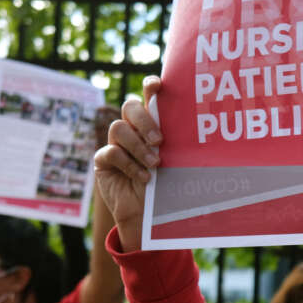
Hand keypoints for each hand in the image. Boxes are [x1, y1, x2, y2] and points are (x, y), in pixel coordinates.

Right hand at [93, 77, 161, 250]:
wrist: (151, 216)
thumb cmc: (170, 187)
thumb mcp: (177, 163)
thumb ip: (178, 144)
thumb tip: (198, 127)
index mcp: (152, 125)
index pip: (149, 97)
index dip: (151, 87)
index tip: (158, 85)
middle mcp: (133, 130)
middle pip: (129, 107)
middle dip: (144, 120)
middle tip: (160, 140)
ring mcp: (115, 143)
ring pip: (118, 128)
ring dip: (138, 146)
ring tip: (155, 164)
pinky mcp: (103, 161)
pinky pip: (111, 152)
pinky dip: (129, 164)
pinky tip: (144, 177)